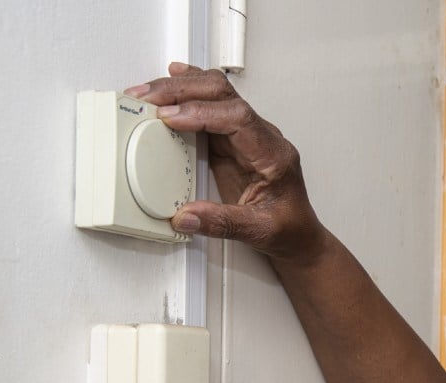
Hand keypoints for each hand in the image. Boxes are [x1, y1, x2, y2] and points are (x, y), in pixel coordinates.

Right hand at [126, 63, 327, 262]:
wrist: (298, 233)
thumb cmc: (289, 228)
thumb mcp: (259, 232)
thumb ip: (222, 223)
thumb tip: (185, 215)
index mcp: (274, 155)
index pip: (238, 118)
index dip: (202, 112)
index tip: (170, 117)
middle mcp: (262, 138)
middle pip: (224, 95)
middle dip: (183, 91)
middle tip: (148, 97)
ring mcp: (247, 136)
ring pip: (215, 94)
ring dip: (180, 89)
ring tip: (147, 92)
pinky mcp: (232, 141)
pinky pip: (210, 107)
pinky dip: (186, 95)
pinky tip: (170, 85)